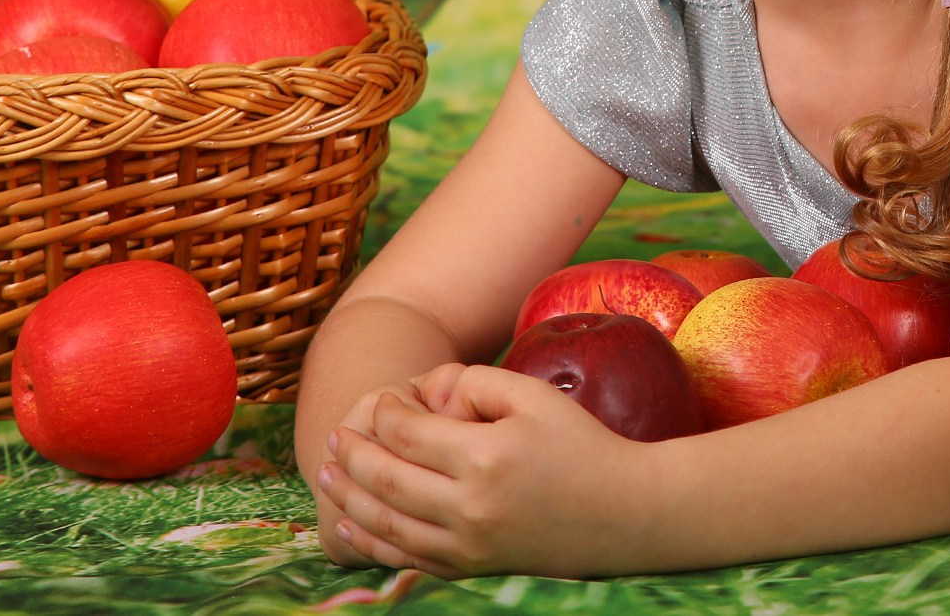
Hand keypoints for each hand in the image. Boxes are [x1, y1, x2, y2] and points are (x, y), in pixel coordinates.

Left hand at [314, 364, 658, 578]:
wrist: (625, 514)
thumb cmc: (582, 445)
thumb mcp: (534, 395)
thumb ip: (476, 383)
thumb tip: (425, 397)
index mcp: (484, 456)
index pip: (408, 433)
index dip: (386, 413)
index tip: (383, 399)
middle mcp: (469, 506)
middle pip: (386, 479)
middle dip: (352, 455)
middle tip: (332, 437)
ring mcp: (468, 545)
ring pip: (386, 523)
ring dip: (347, 497)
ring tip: (324, 474)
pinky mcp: (473, 568)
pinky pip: (406, 559)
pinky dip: (370, 541)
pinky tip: (350, 522)